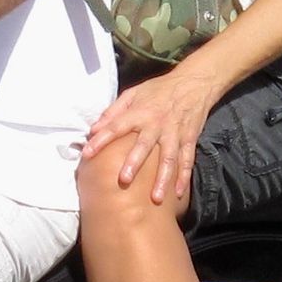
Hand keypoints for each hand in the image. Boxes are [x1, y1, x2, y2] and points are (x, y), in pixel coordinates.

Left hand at [80, 66, 220, 205]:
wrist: (194, 83)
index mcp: (140, 112)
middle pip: (144, 146)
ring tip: (155, 198)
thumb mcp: (133, 93)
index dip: (101, 139)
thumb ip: (113, 111)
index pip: (116, 126)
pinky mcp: (189, 139)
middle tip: (123, 181)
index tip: (87, 154)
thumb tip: (93, 129)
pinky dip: (184, 177)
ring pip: (168, 158)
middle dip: (134, 163)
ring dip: (162, 179)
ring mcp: (174, 133)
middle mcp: (157, 124)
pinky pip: (187, 160)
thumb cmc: (158, 89)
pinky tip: (178, 194)